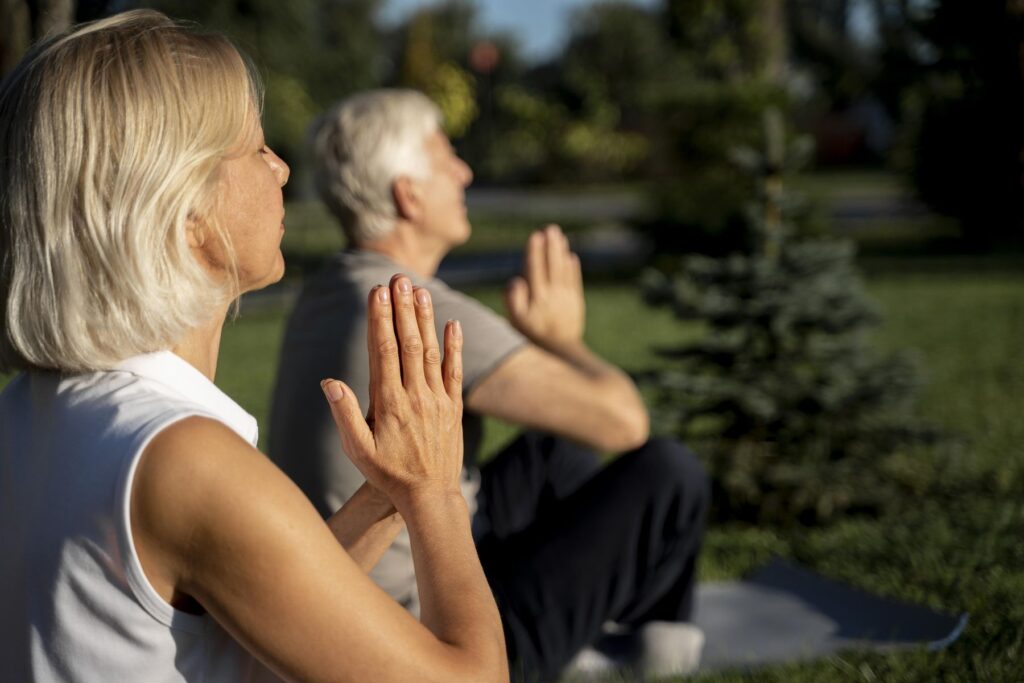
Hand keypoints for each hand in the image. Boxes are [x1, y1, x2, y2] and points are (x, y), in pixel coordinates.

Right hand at [321, 274, 463, 507]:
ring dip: (425, 319)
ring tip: (420, 290)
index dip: (379, 319)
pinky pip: (454, 371)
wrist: (430, 497)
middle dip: (402, 308)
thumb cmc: (389, 474)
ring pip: (430, 351)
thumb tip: (330, 382)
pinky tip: (452, 324)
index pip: (382, 351)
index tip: (377, 293)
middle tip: (398, 279)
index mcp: (389, 403)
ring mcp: (437, 400)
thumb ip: (345, 415)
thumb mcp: (358, 450)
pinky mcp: (454, 407)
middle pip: (407, 343)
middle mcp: (415, 396)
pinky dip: (454, 347)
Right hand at [505, 224, 585, 349]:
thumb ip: (513, 299)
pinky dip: (573, 268)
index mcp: (537, 298)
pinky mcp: (575, 303)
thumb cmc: (531, 336)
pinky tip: (571, 257)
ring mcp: (566, 298)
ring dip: (561, 252)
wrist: (558, 352)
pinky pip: (574, 282)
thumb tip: (516, 279)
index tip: (535, 236)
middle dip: (551, 246)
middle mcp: (553, 295)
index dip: (535, 252)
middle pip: (552, 266)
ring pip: (564, 270)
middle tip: (551, 229)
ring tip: (560, 237)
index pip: (535, 269)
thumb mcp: (516, 320)